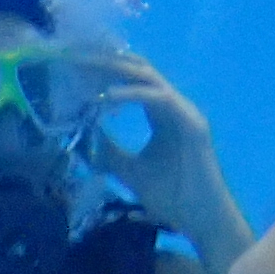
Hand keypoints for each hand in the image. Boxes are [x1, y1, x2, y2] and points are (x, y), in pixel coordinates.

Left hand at [77, 48, 230, 227]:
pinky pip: (159, 99)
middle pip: (138, 69)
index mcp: (162, 113)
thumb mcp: (128, 170)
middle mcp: (174, 105)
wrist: (200, 219)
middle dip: (106, 59)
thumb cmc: (171, 197)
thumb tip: (82, 134)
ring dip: (116, 69)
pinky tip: (106, 98)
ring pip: (148, 76)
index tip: (74, 63)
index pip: (131, 80)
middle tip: (74, 53)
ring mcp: (185, 111)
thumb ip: (107, 150)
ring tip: (85, 65)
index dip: (104, 69)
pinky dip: (132, 95)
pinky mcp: (192, 123)